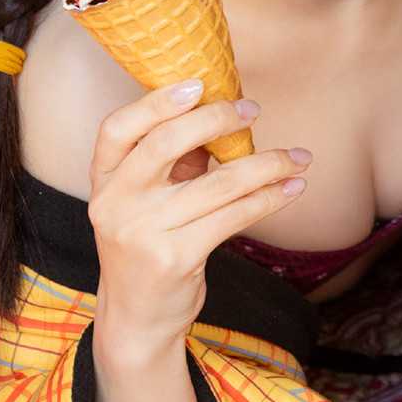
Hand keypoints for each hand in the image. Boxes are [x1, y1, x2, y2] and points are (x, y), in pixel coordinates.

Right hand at [88, 78, 311, 363]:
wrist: (137, 318)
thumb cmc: (149, 245)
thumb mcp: (144, 202)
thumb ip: (172, 162)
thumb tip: (223, 115)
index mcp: (103, 182)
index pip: (116, 129)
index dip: (155, 103)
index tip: (198, 83)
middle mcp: (114, 204)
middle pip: (164, 145)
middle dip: (216, 119)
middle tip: (254, 110)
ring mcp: (143, 233)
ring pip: (216, 183)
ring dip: (267, 164)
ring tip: (298, 157)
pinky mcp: (175, 258)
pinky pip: (233, 216)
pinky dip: (269, 198)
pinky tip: (292, 189)